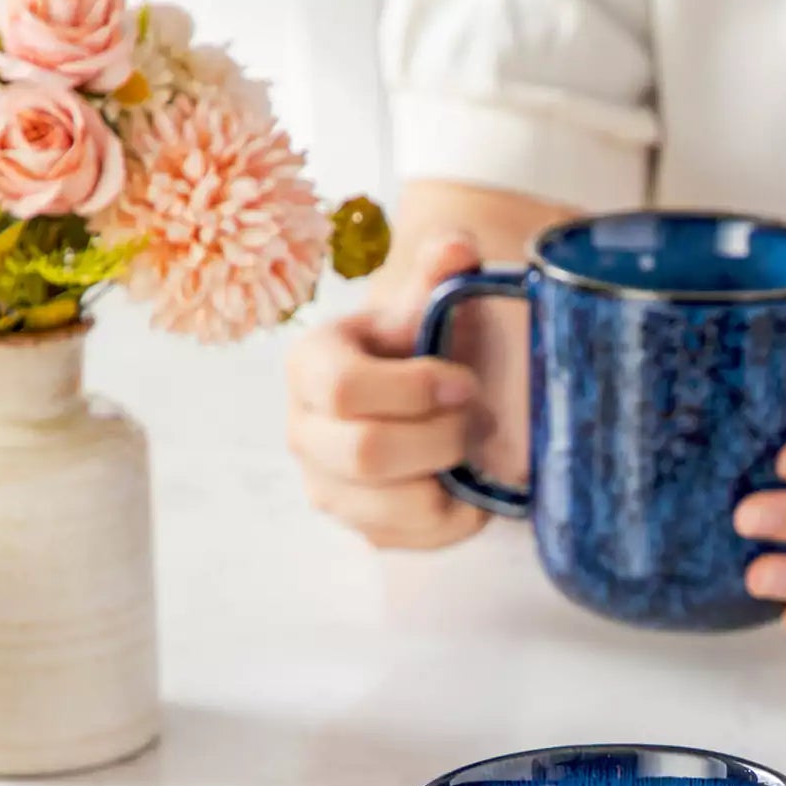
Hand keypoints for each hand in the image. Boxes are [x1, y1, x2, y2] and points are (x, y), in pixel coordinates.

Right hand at [287, 235, 490, 549]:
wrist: (414, 398)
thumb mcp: (424, 306)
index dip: (414, 390)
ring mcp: (328, 488)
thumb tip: (460, 248)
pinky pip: (416, 537)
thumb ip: (439, 273)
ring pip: (393, 506)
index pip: (344, 389)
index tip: (464, 382)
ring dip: (450, 475)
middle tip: (481, 418)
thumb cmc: (416, 348)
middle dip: (440, 437)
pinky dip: (458, 514)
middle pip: (365, 453)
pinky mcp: (362, 530)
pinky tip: (468, 480)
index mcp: (309, 366)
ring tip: (474, 447)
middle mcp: (304, 433)